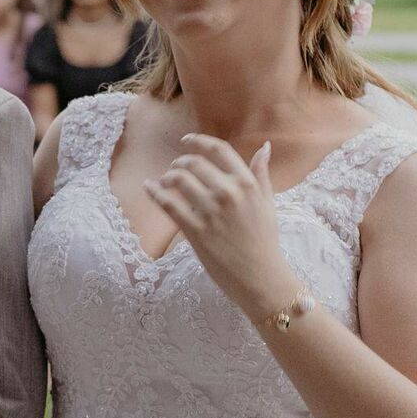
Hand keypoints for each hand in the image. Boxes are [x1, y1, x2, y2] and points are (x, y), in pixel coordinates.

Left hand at [145, 135, 297, 316]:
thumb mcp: (268, 203)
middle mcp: (228, 193)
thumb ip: (261, 174)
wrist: (260, 277)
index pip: (220, 150)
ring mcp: (210, 212)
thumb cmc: (265, 241)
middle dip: (180, 162)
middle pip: (194, 163)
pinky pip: (168, 204)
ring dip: (167, 177)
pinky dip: (154, 192)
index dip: (199, 141)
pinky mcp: (195, 231)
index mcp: (247, 184)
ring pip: (178, 180)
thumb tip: (264, 147)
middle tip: (175, 167)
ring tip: (164, 182)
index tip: (186, 140)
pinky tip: (148, 187)